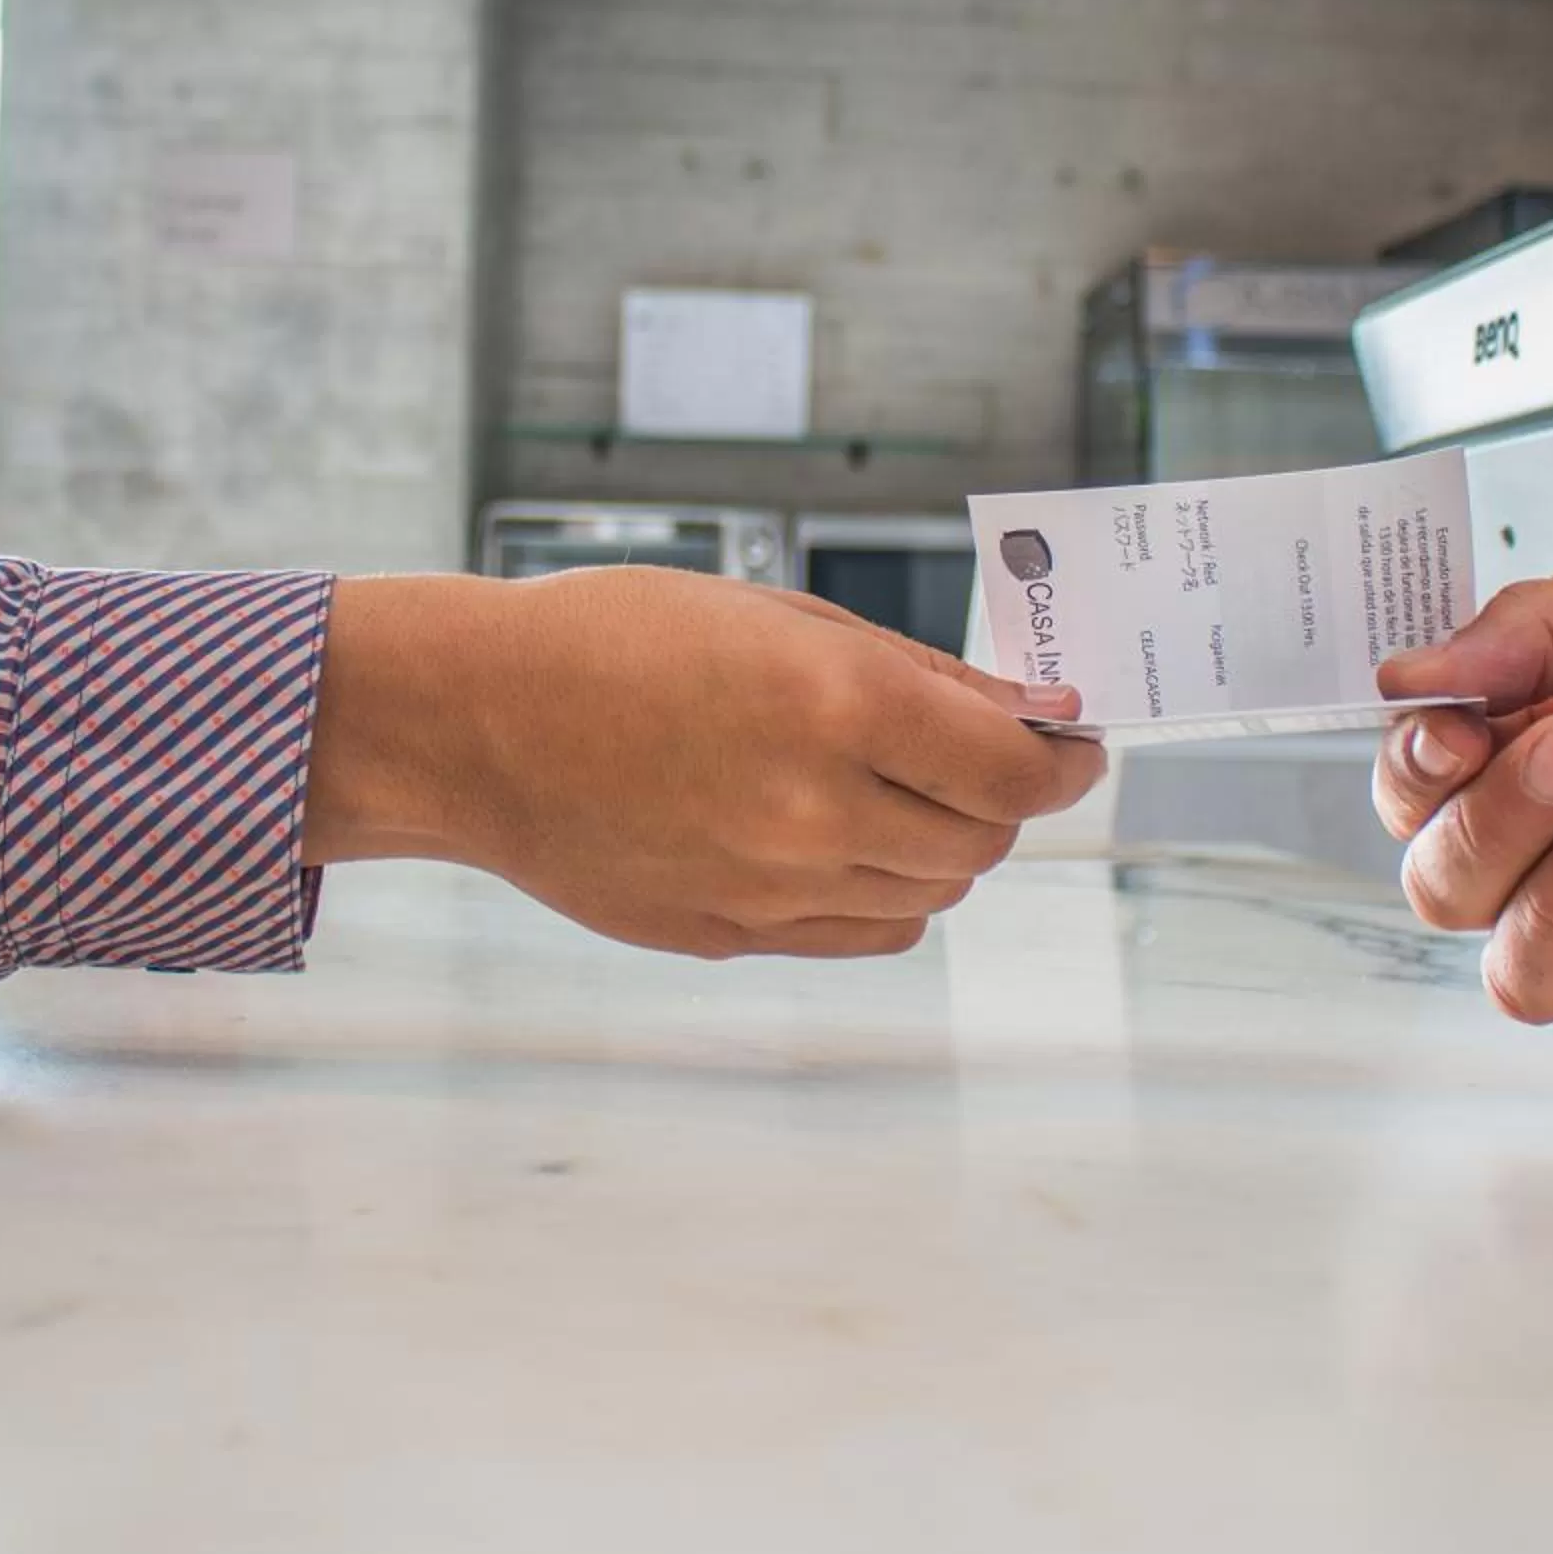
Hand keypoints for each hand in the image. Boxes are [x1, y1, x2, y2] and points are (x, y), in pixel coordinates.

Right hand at [302, 568, 1104, 956]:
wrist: (475, 725)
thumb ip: (920, 676)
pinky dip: (884, 893)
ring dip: (942, 844)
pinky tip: (843, 841)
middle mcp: (816, 808)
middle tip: (981, 759)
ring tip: (892, 788)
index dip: (1065, 764)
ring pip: (932, 893)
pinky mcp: (734, 936)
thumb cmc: (619, 640)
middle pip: (982, 841)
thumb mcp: (781, 617)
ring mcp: (774, 886)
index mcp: (835, 705)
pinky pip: (865, 933)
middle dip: (1001, 800)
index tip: (1077, 748)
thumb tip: (1034, 715)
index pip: (1013, 772)